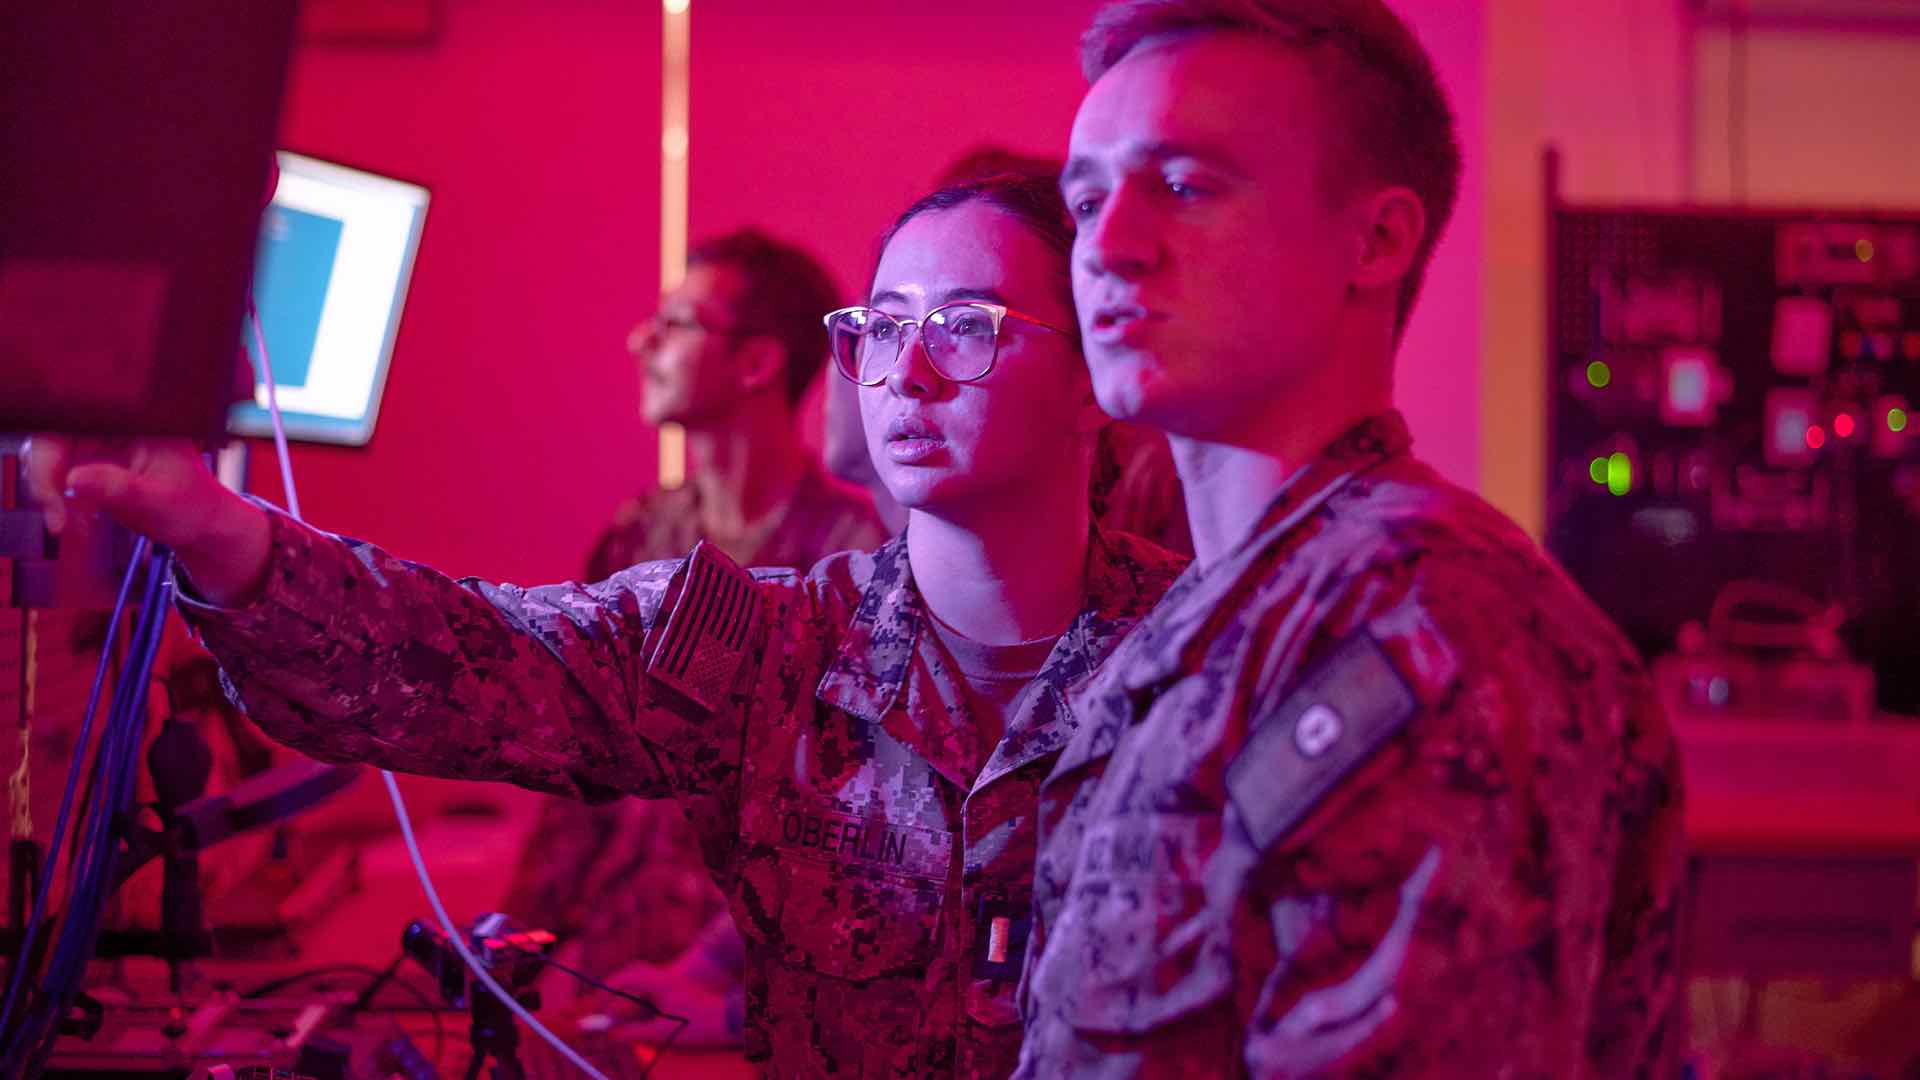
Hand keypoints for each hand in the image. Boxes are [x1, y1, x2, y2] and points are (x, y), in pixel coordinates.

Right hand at [23, 434, 272, 605]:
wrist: (199, 520)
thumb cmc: (191, 505)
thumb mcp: (158, 501)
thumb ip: (119, 489)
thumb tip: (73, 479)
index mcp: (136, 420)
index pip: (78, 416)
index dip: (55, 448)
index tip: (58, 484)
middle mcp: (113, 423)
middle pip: (53, 434)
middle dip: (46, 475)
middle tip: (57, 515)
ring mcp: (98, 439)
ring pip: (46, 452)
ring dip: (47, 488)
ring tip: (66, 522)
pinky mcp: (88, 457)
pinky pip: (53, 470)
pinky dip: (55, 495)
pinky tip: (74, 518)